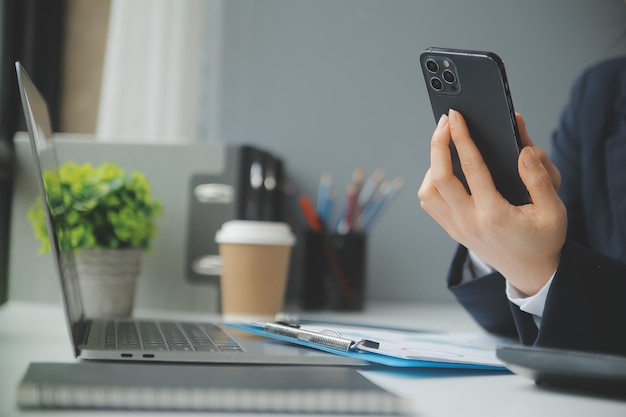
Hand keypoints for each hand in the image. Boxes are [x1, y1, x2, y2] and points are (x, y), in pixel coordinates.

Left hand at [418, 109, 566, 295]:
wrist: (530, 272)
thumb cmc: (543, 240)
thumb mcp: (553, 211)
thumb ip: (540, 179)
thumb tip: (522, 150)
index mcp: (494, 214)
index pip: (471, 168)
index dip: (462, 138)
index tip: (456, 116)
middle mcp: (469, 221)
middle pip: (438, 178)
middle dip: (438, 144)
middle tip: (444, 122)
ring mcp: (456, 228)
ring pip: (428, 192)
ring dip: (432, 165)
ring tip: (447, 147)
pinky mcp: (452, 230)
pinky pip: (430, 203)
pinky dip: (431, 183)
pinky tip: (444, 170)